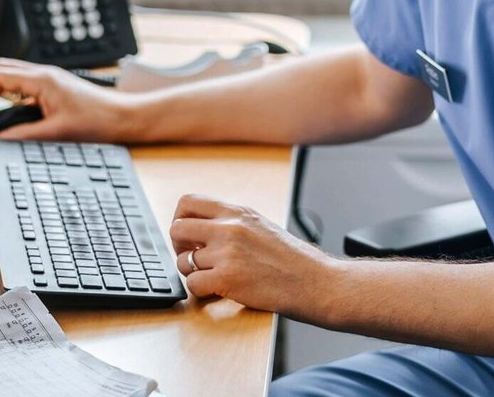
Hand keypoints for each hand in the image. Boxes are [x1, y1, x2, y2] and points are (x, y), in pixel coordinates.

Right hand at [0, 58, 143, 141]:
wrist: (122, 117)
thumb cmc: (98, 122)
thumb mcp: (57, 132)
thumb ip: (24, 135)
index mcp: (42, 80)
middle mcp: (43, 73)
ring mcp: (48, 77)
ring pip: (9, 73)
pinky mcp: (52, 85)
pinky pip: (21, 82)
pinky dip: (8, 93)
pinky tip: (9, 111)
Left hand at [169, 194, 338, 315]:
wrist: (316, 282)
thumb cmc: (294, 260)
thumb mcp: (262, 227)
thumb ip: (234, 224)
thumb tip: (202, 229)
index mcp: (238, 212)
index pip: (188, 202)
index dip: (181, 220)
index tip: (188, 235)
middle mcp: (230, 228)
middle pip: (177, 228)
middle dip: (179, 247)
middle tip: (192, 258)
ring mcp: (228, 253)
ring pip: (184, 261)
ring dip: (193, 273)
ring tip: (213, 278)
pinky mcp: (228, 279)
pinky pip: (193, 284)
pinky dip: (201, 291)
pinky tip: (217, 291)